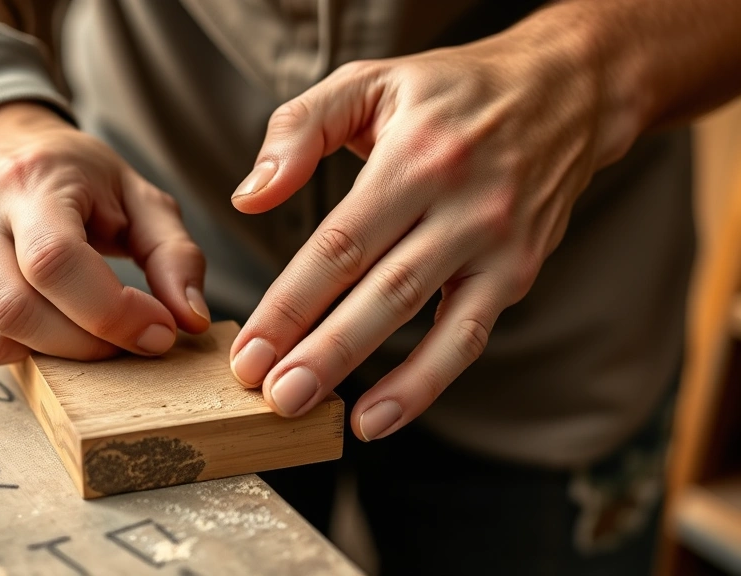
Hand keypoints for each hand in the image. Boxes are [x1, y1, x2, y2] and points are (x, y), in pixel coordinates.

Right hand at [0, 103, 209, 363]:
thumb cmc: (74, 177)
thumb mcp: (137, 195)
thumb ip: (173, 254)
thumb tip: (189, 320)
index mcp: (31, 182)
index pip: (57, 262)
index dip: (113, 312)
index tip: (160, 330)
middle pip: (20, 307)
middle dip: (91, 341)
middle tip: (135, 339)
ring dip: (63, 353)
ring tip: (101, 338)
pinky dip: (29, 355)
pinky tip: (61, 336)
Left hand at [228, 28, 629, 439]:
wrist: (566, 91)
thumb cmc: (451, 90)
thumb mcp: (369, 80)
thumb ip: (299, 130)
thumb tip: (249, 197)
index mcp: (415, 154)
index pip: (340, 242)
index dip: (290, 301)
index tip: (249, 347)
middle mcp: (460, 202)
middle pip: (378, 289)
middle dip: (318, 349)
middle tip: (268, 393)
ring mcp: (496, 241)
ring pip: (422, 317)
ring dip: (365, 372)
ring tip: (309, 411)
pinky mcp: (518, 270)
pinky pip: (468, 337)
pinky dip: (425, 382)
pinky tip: (379, 416)